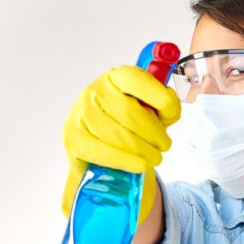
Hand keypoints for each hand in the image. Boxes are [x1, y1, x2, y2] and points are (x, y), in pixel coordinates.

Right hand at [61, 65, 180, 222]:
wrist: (100, 148)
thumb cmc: (129, 125)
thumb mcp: (151, 110)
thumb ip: (165, 107)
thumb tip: (170, 109)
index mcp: (116, 78)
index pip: (136, 80)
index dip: (158, 96)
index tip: (170, 115)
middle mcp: (95, 91)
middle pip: (130, 112)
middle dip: (154, 133)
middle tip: (163, 146)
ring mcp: (81, 114)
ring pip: (118, 135)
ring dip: (143, 150)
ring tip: (154, 158)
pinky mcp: (74, 138)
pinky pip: (103, 152)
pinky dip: (126, 161)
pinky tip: (139, 165)